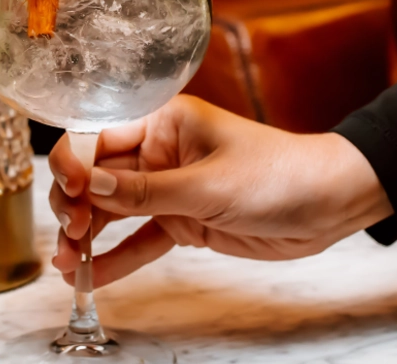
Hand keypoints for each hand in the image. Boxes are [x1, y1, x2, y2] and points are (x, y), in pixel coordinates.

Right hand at [48, 95, 391, 287]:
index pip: (100, 135)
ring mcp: (168, 188)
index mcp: (163, 121)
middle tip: (72, 234)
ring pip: (112, 209)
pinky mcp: (180, 220)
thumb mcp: (210, 184)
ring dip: (88, 236)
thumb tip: (91, 187)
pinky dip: (117, 256)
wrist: (327, 204)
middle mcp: (158, 151)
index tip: (70, 192)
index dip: (75, 162)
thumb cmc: (278, 173)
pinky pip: (140, 238)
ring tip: (68, 265)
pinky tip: (90, 276)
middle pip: (97, 175)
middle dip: (76, 203)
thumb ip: (148, 190)